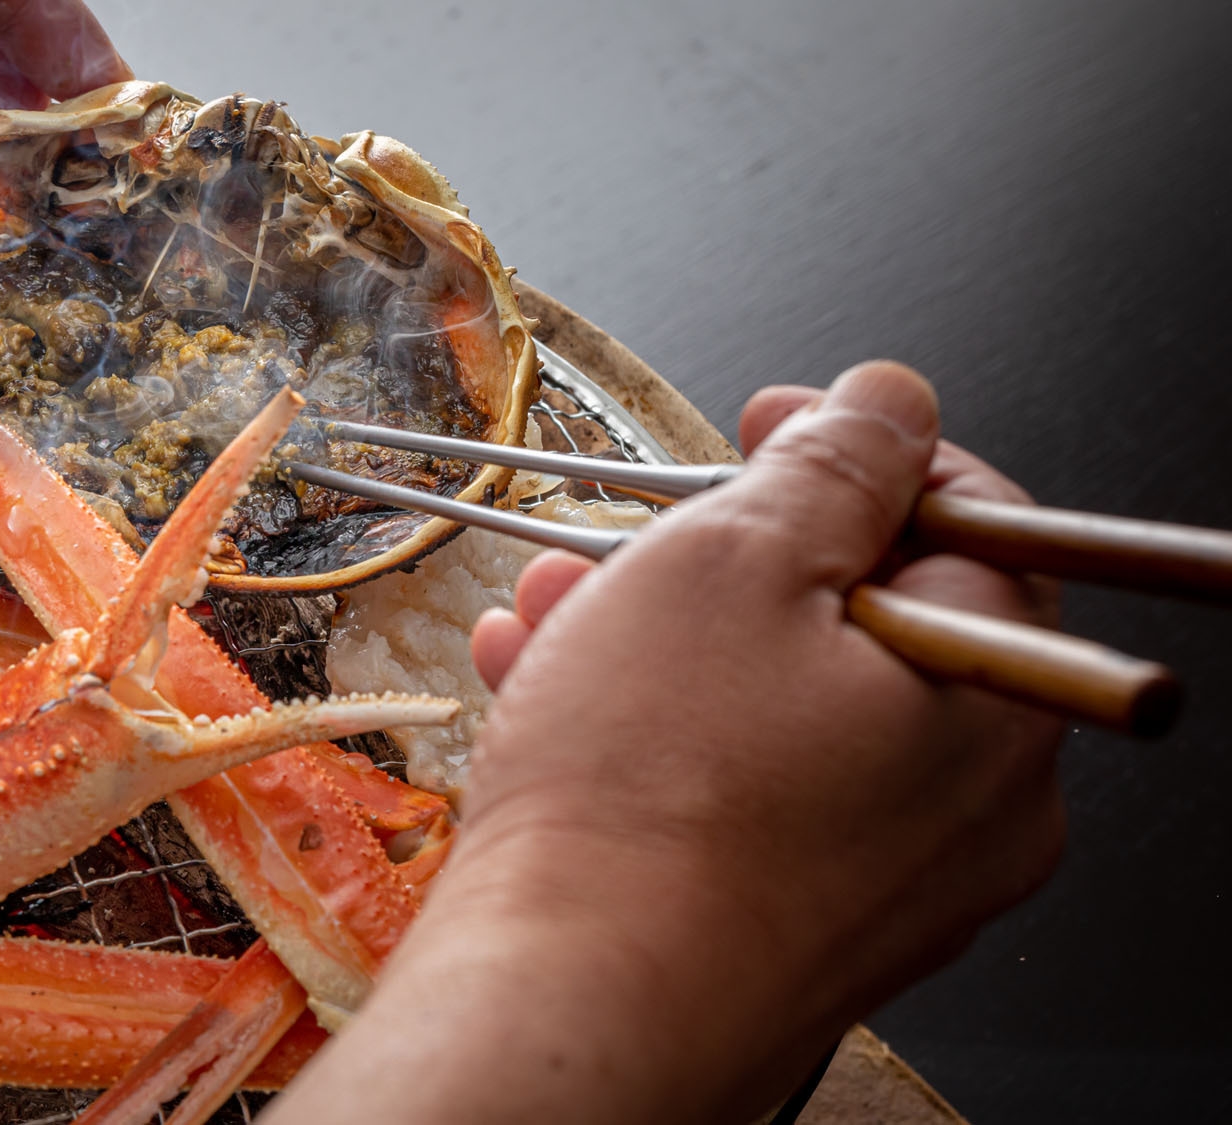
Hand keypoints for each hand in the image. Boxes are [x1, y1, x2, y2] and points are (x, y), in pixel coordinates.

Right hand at [268, 362, 1065, 1123]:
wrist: (566, 1006)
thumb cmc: (646, 799)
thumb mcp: (735, 562)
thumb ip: (832, 463)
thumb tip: (890, 402)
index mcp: (998, 698)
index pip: (969, 523)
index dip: (861, 453)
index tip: (771, 422)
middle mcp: (968, 806)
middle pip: (859, 622)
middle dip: (727, 560)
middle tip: (637, 534)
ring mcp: (880, 881)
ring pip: (777, 708)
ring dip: (661, 639)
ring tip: (550, 613)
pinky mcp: (788, 928)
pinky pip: (737, 793)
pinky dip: (653, 731)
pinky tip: (546, 693)